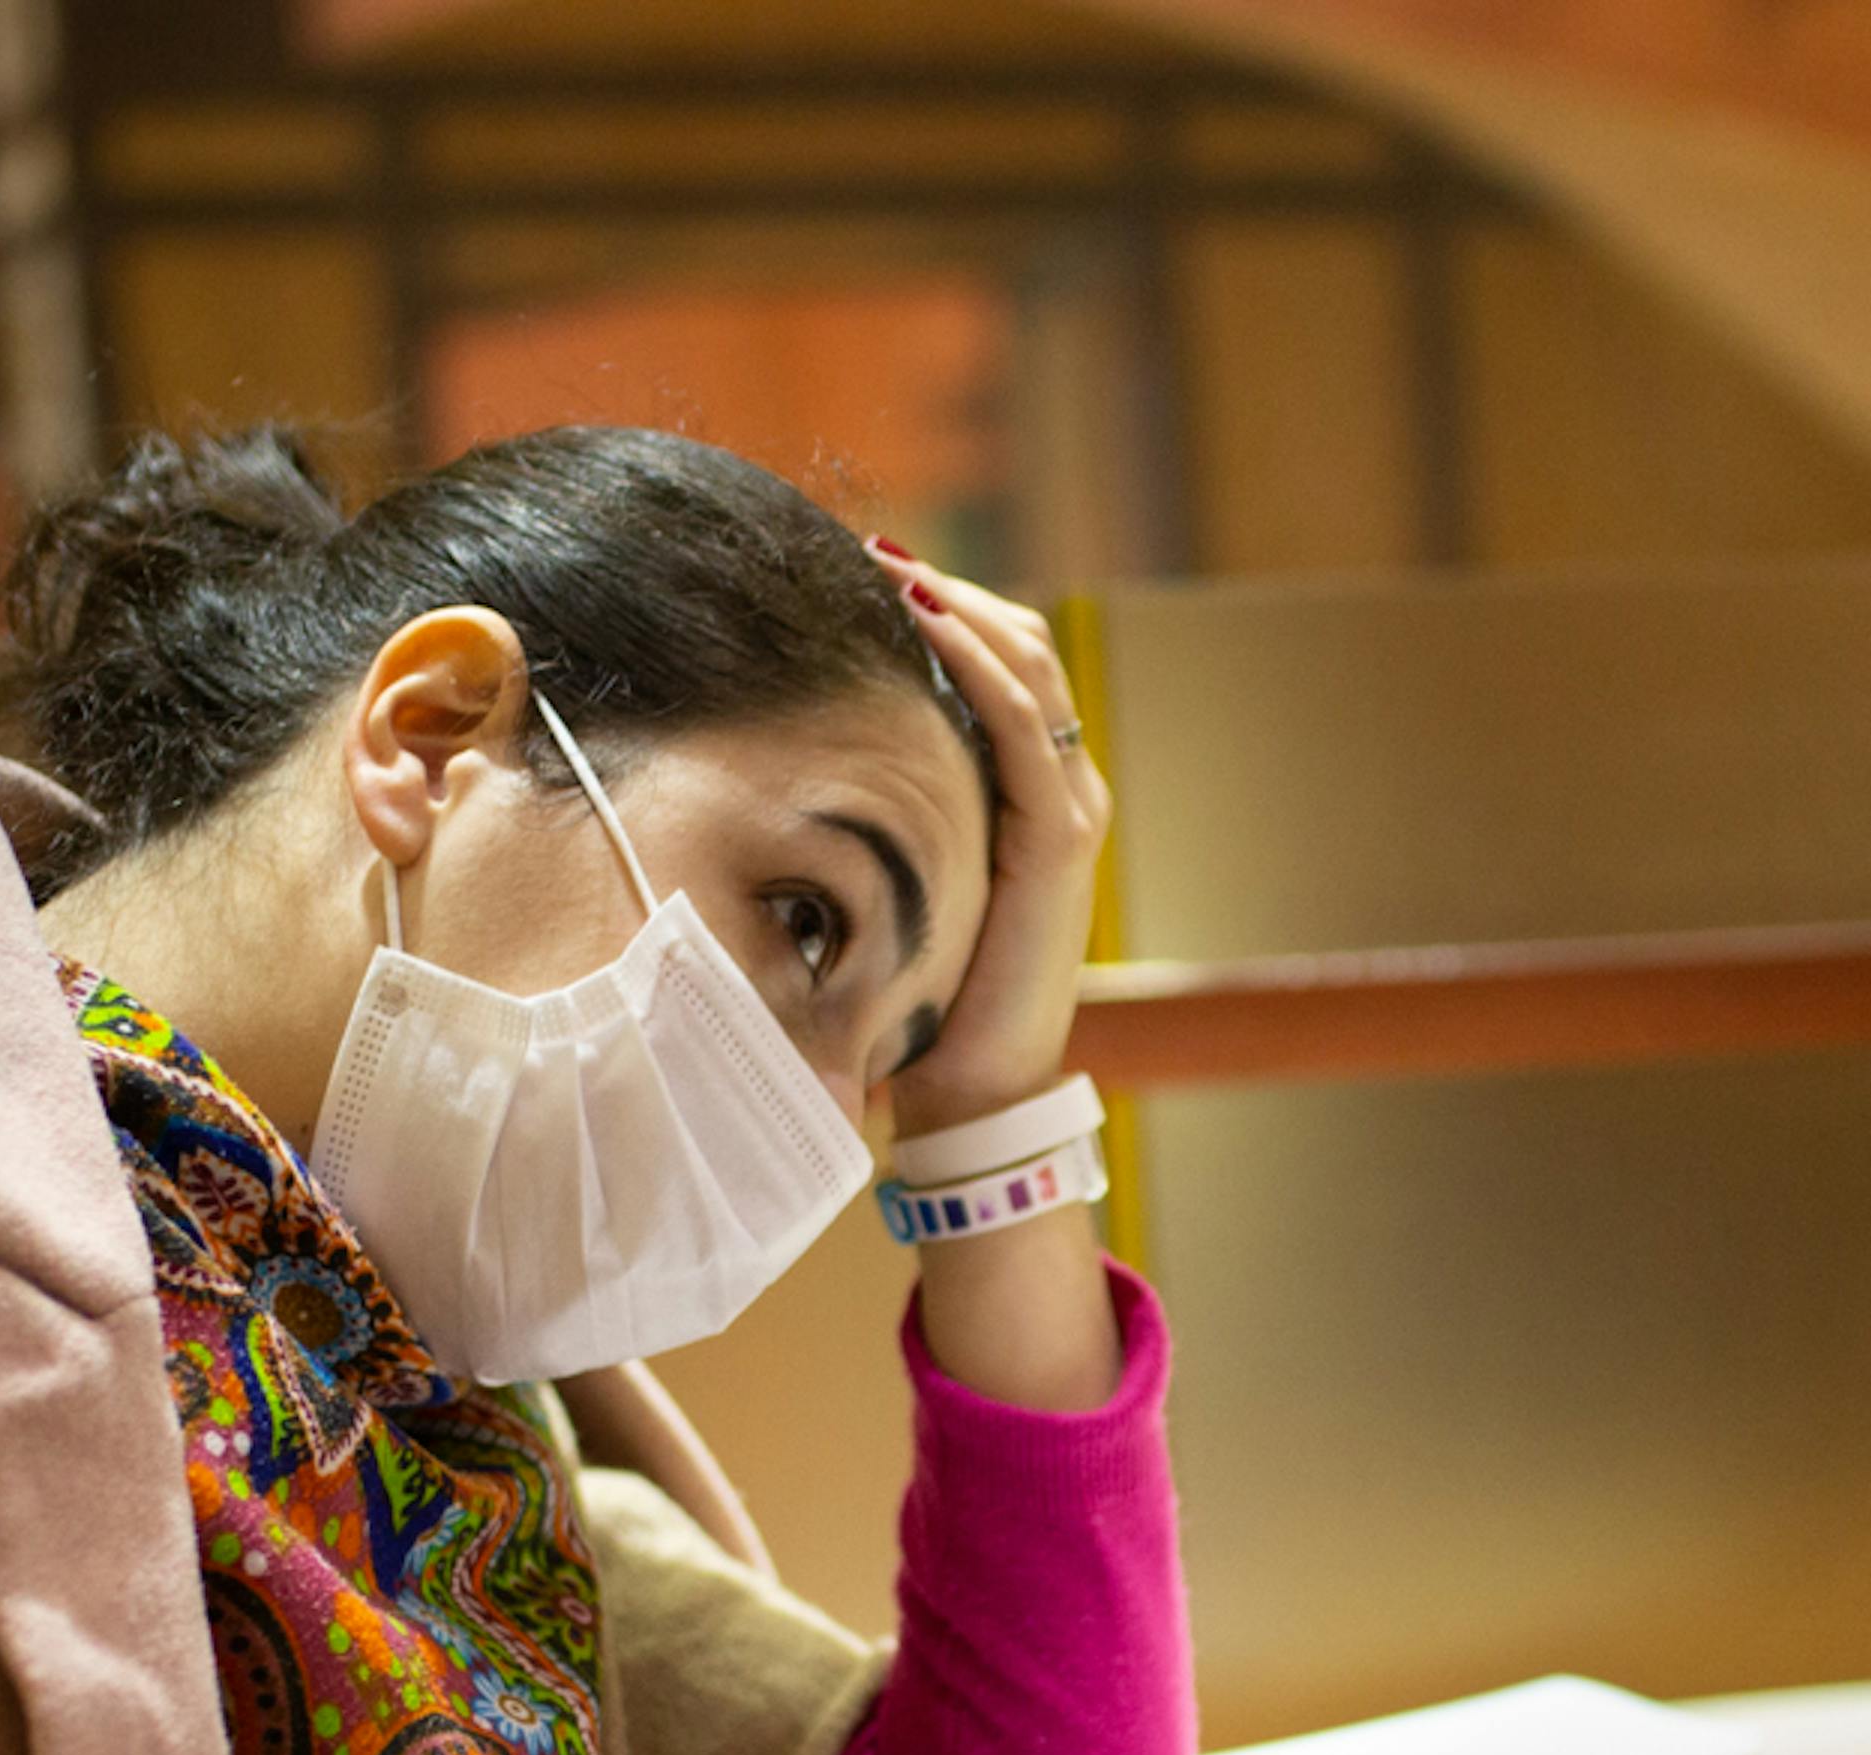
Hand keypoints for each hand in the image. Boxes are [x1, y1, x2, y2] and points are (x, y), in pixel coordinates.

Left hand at [864, 543, 1113, 1143]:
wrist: (978, 1087)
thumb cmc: (928, 991)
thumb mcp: (904, 880)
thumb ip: (888, 819)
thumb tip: (801, 762)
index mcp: (1032, 794)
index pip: (1004, 664)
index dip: (944, 607)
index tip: (865, 572)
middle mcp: (1063, 789)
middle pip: (1022, 644)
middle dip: (946, 588)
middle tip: (865, 550)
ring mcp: (1068, 809)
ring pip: (1028, 664)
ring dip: (955, 604)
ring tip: (886, 566)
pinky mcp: (1057, 840)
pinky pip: (1019, 724)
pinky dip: (975, 660)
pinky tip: (922, 620)